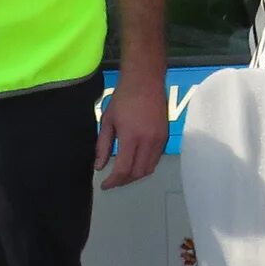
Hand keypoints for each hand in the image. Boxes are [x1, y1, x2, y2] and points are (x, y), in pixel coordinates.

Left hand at [95, 73, 167, 189]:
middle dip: (125, 181)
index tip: (104, 185)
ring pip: (149, 168)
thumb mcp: (107, 121)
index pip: (124, 169)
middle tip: (113, 180)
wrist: (145, 80)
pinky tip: (135, 160)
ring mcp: (160, 139)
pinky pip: (156, 158)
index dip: (113, 181)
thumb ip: (103, 146)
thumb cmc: (123, 97)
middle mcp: (149, 141)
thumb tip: (99, 167)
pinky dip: (145, 165)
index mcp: (132, 137)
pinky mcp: (165, 136)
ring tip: (123, 173)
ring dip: (136, 174)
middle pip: (138, 173)